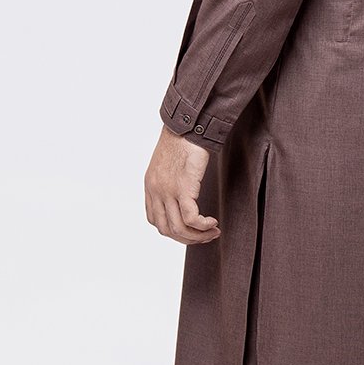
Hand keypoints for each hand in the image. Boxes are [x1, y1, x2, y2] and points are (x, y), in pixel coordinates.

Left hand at [144, 126, 220, 243]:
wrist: (187, 126)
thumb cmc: (182, 141)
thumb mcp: (168, 164)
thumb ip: (170, 182)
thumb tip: (183, 195)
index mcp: (150, 187)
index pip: (155, 220)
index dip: (173, 230)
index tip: (190, 230)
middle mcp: (156, 192)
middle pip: (167, 230)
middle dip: (187, 239)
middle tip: (204, 236)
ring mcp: (168, 191)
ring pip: (179, 228)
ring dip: (198, 236)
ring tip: (213, 232)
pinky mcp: (183, 188)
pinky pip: (191, 218)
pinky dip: (203, 226)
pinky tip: (213, 222)